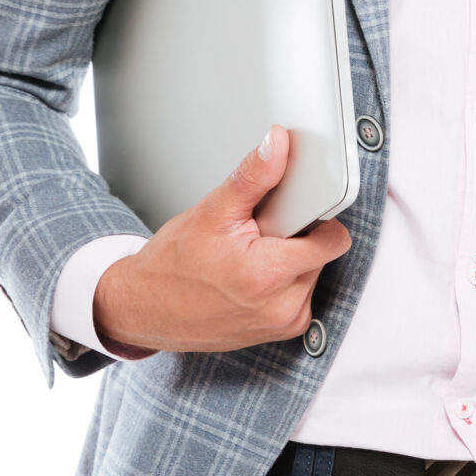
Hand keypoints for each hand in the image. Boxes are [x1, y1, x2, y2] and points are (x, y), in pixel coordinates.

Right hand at [92, 125, 352, 353]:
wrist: (143, 309)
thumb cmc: (171, 266)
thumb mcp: (212, 211)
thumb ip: (253, 176)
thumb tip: (278, 143)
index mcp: (268, 276)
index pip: (333, 239)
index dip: (315, 217)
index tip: (293, 209)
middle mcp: (282, 307)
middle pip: (320, 253)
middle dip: (294, 237)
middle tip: (255, 236)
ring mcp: (281, 324)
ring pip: (310, 272)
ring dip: (287, 260)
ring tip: (248, 257)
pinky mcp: (278, 332)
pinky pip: (299, 294)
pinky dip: (281, 282)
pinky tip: (250, 277)